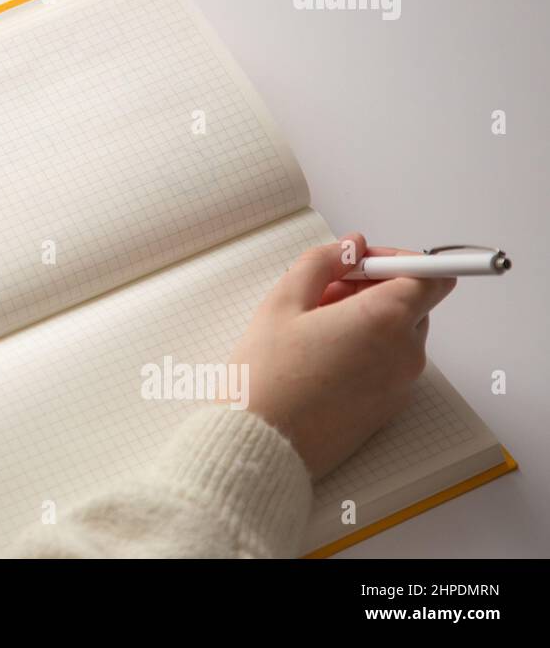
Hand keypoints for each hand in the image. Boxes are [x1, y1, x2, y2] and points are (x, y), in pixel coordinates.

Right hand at [225, 232, 456, 480]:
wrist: (262, 444)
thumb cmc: (266, 377)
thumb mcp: (283, 302)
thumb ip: (322, 261)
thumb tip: (351, 246)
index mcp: (384, 319)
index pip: (429, 273)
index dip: (396, 259)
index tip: (361, 261)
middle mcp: (404, 351)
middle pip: (413, 301)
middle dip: (374, 288)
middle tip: (324, 292)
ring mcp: (401, 383)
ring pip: (400, 332)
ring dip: (368, 319)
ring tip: (314, 327)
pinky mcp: (389, 407)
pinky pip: (390, 363)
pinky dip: (367, 349)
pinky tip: (320, 356)